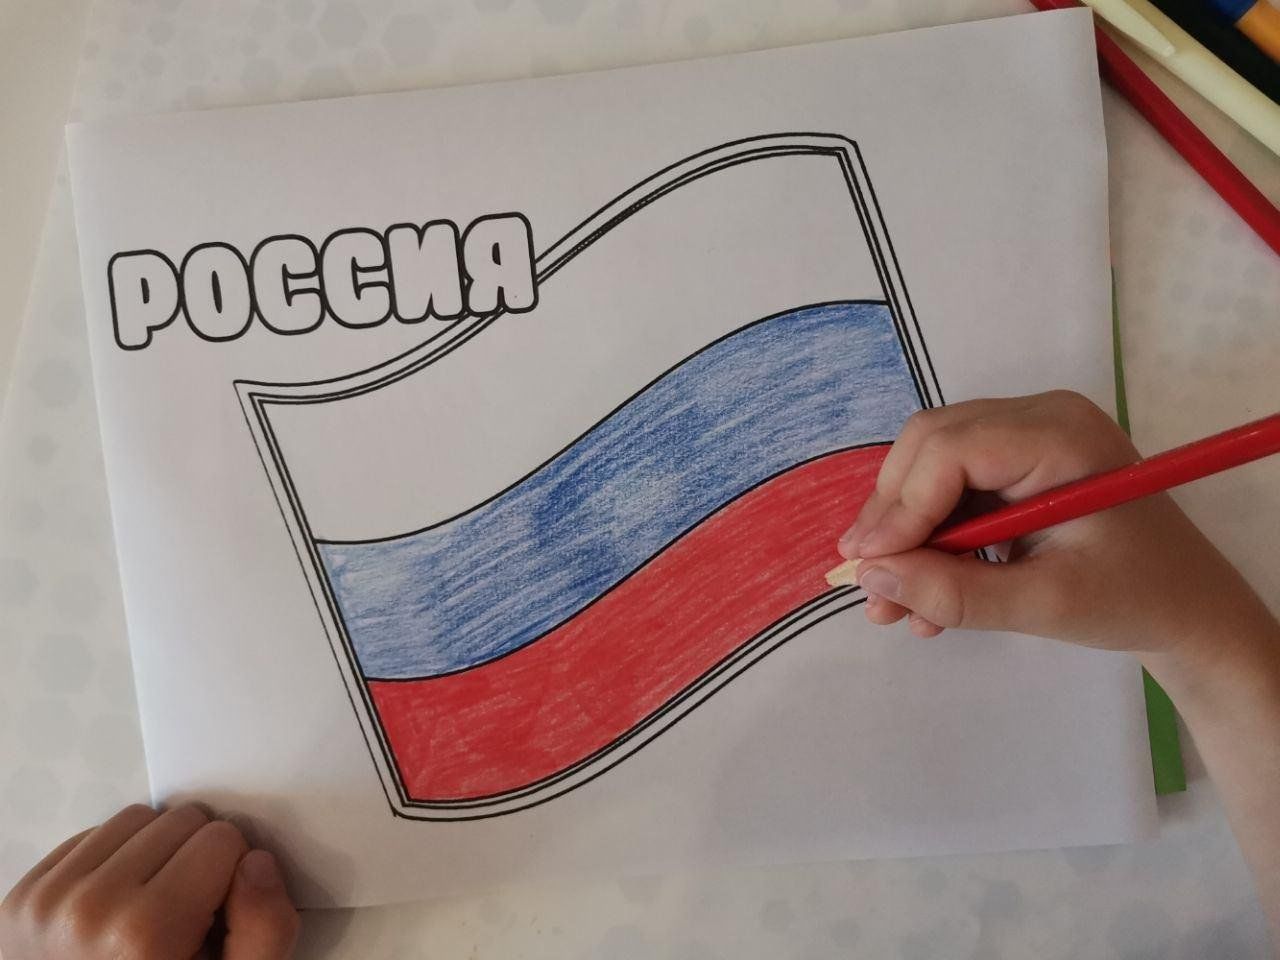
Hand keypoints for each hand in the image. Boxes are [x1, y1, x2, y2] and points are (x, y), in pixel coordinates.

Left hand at [0, 804, 298, 959]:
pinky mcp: (23, 896)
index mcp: (147, 933)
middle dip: (196, 860)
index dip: (231, 875)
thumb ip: (265, 930)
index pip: (222, 838)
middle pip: (181, 820)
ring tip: (153, 905)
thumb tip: (257, 862)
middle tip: (186, 914)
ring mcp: (48, 900)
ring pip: (137, 819)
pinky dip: (114, 861)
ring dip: (155, 852)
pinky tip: (118, 906)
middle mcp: (90, 909)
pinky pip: (92, 836)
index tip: (215, 915)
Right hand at [838, 391, 1273, 664]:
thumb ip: (954, 593)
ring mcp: (1027, 434)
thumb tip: (870, 578)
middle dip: (893, 517)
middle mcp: (1038, 417)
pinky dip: (930, 537)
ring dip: (905, 534)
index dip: (900, 507)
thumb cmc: (1134, 600)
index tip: (868, 568)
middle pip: (930, 446)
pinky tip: (926, 592)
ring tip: (893, 605)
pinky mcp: (1017, 462)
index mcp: (1060, 436)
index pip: (950, 450)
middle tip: (870, 585)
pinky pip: (950, 486)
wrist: (1188, 607)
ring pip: (929, 466)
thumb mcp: (1043, 605)